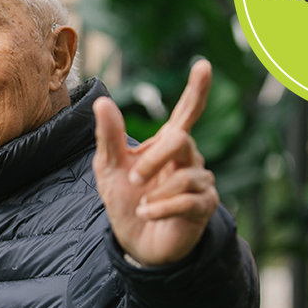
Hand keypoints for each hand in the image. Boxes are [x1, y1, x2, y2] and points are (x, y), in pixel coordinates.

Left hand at [93, 59, 218, 265]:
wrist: (136, 242)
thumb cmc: (126, 200)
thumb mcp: (109, 168)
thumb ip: (109, 136)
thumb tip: (102, 102)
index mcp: (168, 144)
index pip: (187, 112)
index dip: (197, 90)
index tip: (203, 65)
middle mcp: (189, 158)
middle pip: (180, 140)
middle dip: (152, 159)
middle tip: (132, 177)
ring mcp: (200, 182)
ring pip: (185, 174)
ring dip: (154, 191)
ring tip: (141, 204)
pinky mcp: (205, 207)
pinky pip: (188, 200)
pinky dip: (160, 208)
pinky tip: (147, 213)